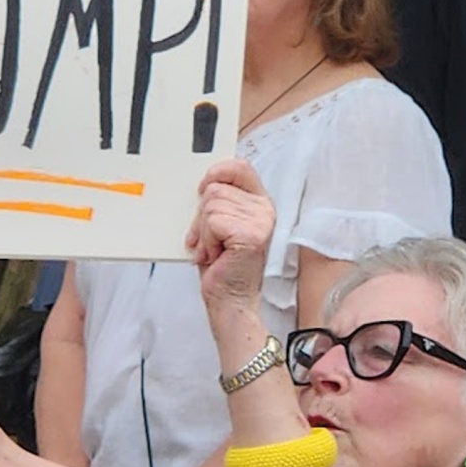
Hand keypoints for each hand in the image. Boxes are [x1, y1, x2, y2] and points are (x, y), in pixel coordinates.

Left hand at [186, 159, 273, 317]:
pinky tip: (216, 255)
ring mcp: (260, 221)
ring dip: (203, 232)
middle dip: (201, 216)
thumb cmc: (223, 265)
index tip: (203, 189)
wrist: (230, 300)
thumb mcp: (220, 225)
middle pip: (215, 188)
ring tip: (214, 249)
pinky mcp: (251, 234)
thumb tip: (202, 185)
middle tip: (208, 240)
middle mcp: (264, 209)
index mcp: (259, 203)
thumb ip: (219, 201)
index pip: (240, 167)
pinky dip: (206, 240)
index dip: (217, 172)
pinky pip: (212, 221)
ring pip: (210, 205)